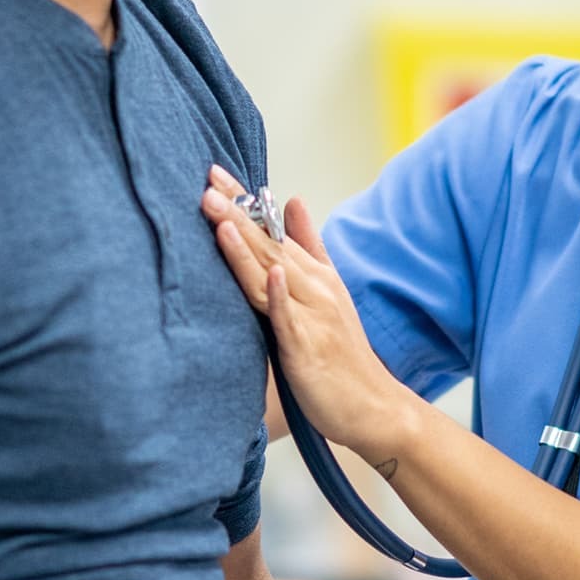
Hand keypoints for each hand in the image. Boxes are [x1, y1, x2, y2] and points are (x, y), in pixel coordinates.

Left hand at [200, 169, 425, 466]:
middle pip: (270, 245)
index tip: (214, 173)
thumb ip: (310, 247)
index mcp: (314, 275)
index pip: (273, 230)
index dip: (245, 201)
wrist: (374, 406)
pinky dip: (279, 295)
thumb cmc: (343, 354)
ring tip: (220, 218)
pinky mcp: (308, 348)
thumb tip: (293, 201)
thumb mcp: (327, 291)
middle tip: (205, 184)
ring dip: (247, 246)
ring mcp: (312, 316)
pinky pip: (290, 318)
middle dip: (237, 214)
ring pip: (274, 274)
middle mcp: (314, 288)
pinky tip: (267, 273)